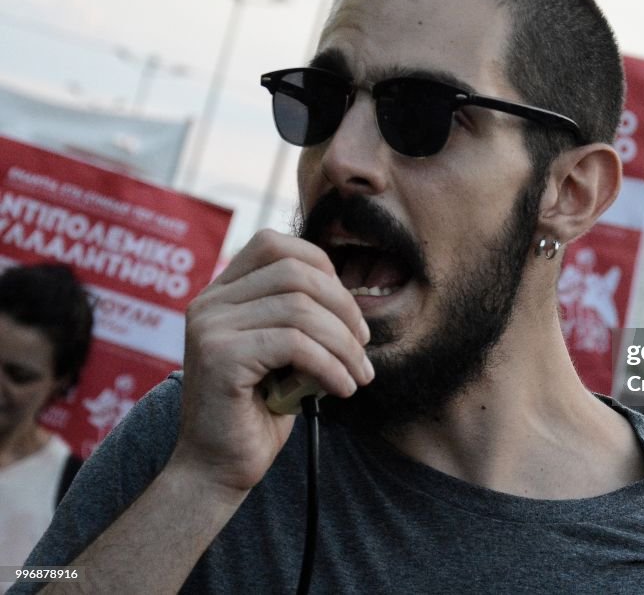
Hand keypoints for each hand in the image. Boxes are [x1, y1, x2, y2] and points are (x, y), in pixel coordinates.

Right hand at [168, 230, 373, 491]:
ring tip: (359, 374)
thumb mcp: (282, 353)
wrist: (217, 470)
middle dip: (343, 307)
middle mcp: (209, 302)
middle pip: (295, 272)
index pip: (274, 245)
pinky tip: (343, 388)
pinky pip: (294, 344)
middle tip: (363, 346)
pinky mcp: (220, 357)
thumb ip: (300, 316)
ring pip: (300, 309)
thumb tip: (352, 299)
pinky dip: (330, 365)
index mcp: (220, 293)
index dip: (321, 267)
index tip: (347, 312)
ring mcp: (210, 327)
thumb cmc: (257, 412)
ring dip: (343, 343)